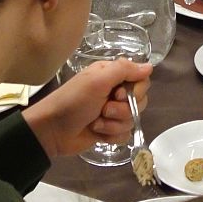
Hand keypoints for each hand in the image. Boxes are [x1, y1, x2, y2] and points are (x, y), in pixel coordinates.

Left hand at [24, 58, 151, 158]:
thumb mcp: (97, 81)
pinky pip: (125, 134)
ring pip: (132, 119)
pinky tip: (97, 133)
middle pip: (139, 101)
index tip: (119, 94)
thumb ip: (124, 70)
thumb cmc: (73, 102)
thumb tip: (150, 66)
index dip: (136, 90)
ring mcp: (112, 112)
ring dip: (114, 123)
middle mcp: (114, 91)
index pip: (141, 79)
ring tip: (96, 122)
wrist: (52, 131)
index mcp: (111, 75)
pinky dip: (111, 135)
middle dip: (123, 109)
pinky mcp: (109, 130)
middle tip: (104, 109)